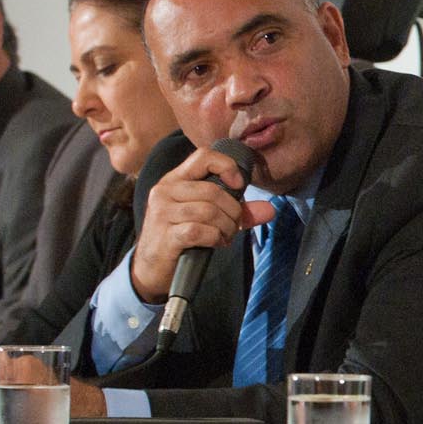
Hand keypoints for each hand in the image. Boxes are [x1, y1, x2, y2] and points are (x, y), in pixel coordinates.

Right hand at [129, 147, 275, 301]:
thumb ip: (239, 211)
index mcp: (175, 180)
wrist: (152, 268)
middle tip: (234, 225)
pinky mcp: (165, 235)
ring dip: (227, 227)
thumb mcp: (208, 218)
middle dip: (233, 210)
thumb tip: (270, 210)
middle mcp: (164, 191)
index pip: (203, 156)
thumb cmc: (181, 236)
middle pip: (213, 190)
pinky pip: (200, 231)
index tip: (239, 185)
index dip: (227, 166)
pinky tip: (216, 243)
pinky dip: (216, 238)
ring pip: (209, 211)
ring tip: (226, 235)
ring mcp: (162, 213)